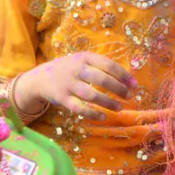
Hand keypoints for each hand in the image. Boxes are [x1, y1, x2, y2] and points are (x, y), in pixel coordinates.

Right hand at [12, 52, 136, 120]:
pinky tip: (103, 117)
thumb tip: (127, 78)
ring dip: (108, 103)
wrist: (41, 78)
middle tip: (129, 97)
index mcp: (84, 57)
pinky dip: (93, 114)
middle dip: (118, 89)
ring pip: (92, 95)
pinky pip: (80, 108)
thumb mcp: (82, 61)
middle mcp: (76, 69)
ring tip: (119, 108)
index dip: (123, 75)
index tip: (134, 85)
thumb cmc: (68, 70)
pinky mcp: (62, 99)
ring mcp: (68, 84)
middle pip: (102, 80)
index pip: (108, 65)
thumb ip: (100, 66)